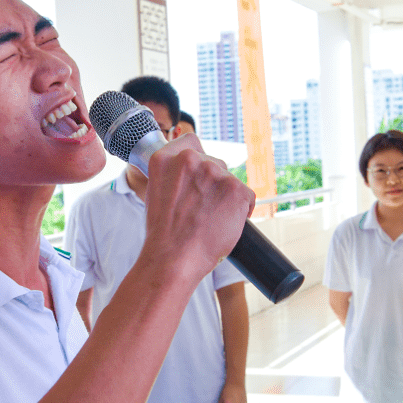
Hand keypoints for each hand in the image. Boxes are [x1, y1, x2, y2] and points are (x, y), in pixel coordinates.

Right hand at [143, 135, 255, 281]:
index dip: (197, 162)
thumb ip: (173, 174)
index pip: (191, 143)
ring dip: (225, 197)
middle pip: (213, 163)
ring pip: (229, 180)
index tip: (195, 178)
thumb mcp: (156, 192)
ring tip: (209, 220)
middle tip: (200, 209)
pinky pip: (247, 195)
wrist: (173, 259)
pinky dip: (241, 210)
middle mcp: (190, 159)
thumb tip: (193, 169)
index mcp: (165, 158)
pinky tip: (224, 224)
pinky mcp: (236, 188)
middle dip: (212, 183)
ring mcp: (214, 172)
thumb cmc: (164, 234)